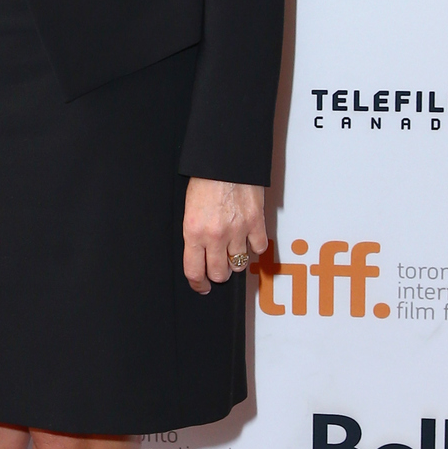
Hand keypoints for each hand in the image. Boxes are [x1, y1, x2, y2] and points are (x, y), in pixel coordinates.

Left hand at [182, 178, 267, 294]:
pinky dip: (254, 247)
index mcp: (194, 232)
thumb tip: (200, 255)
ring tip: (232, 252)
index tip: (201, 287)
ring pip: (239, 264)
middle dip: (217, 274)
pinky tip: (248, 239)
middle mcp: (215, 236)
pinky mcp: (256, 223)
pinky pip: (258, 248)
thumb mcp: (189, 210)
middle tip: (217, 269)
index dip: (198, 284)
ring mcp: (238, 231)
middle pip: (219, 273)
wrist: (225, 161)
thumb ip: (195, 234)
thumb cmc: (205, 180)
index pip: (194, 271)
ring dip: (235, 261)